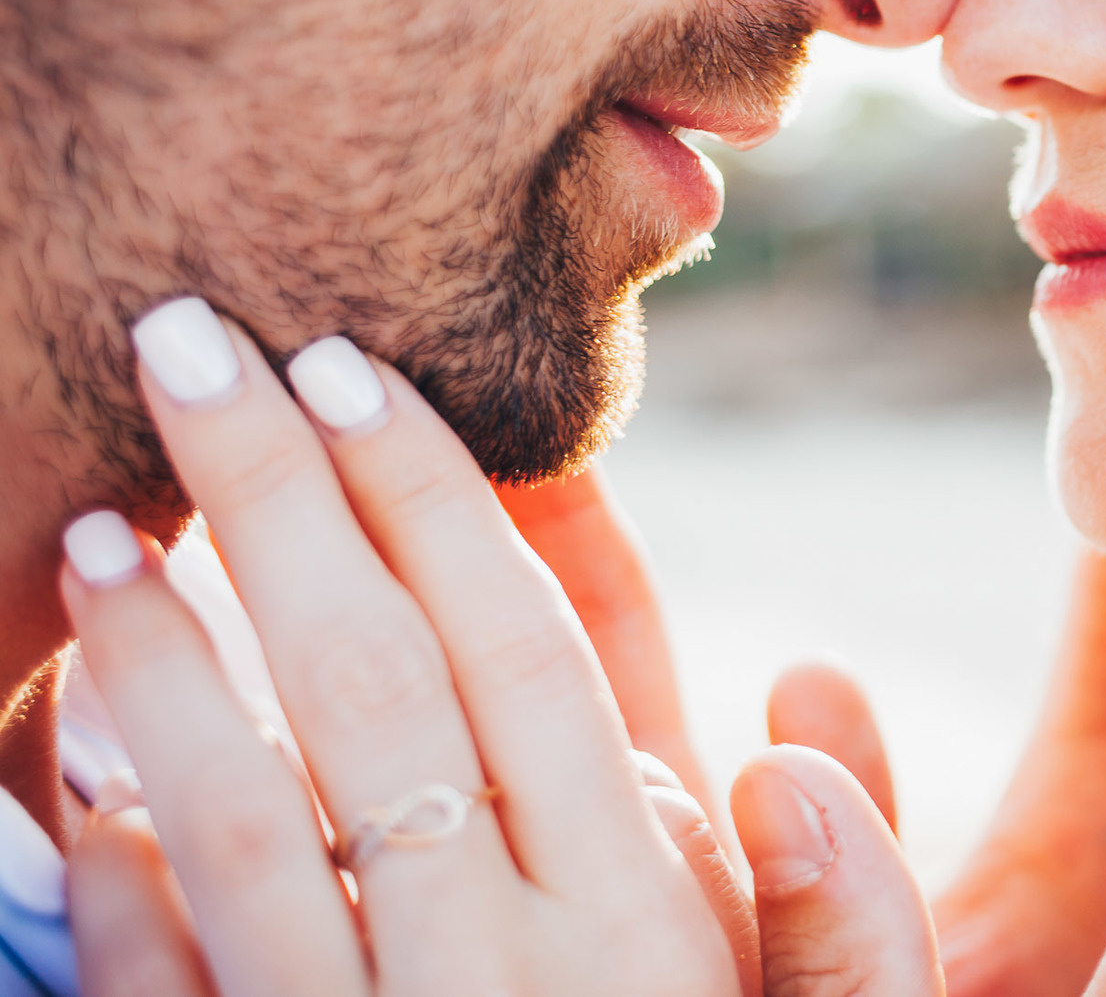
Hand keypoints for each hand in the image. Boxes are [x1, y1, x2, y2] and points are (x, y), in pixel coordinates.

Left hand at [56, 299, 930, 996]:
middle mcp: (496, 972)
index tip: (358, 373)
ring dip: (159, 663)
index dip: (434, 506)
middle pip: (372, 691)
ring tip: (104, 526)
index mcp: (646, 928)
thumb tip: (794, 729)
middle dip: (279, 505)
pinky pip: (177, 993)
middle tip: (193, 345)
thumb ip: (854, 918)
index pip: (526, 659)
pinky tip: (60, 762)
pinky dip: (107, 874)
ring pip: (240, 822)